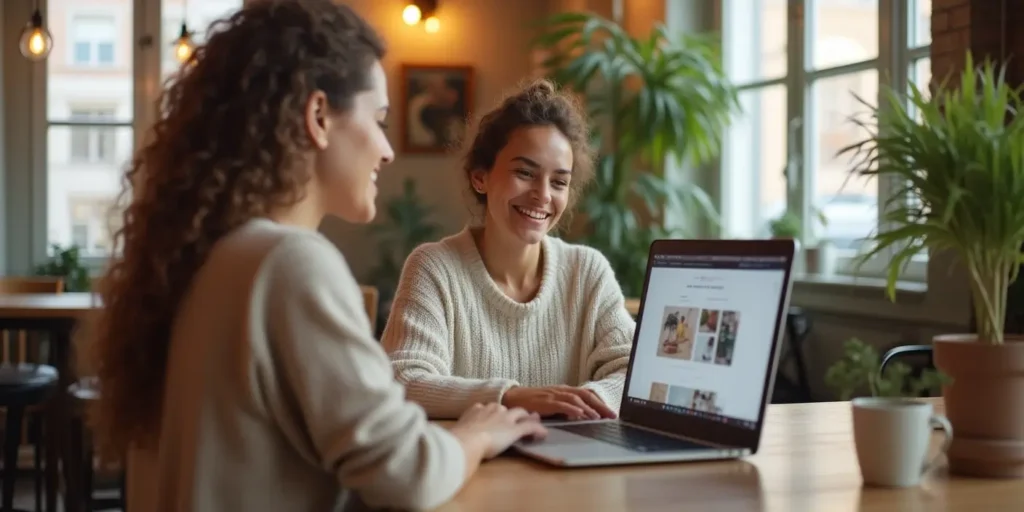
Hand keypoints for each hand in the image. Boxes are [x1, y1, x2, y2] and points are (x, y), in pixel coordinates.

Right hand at [450, 403, 547, 458]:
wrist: (466, 440)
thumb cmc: (457, 438)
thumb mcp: (456, 430)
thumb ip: (459, 430)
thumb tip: (453, 437)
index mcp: (476, 409)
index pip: (488, 407)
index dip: (494, 413)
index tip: (496, 417)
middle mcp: (492, 409)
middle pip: (506, 408)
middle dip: (514, 412)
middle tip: (520, 416)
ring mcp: (505, 418)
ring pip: (521, 414)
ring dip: (528, 417)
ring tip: (534, 420)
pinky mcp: (515, 429)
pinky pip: (530, 427)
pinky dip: (538, 430)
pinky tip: (543, 434)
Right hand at [502, 385, 616, 420]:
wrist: (513, 397)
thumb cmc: (533, 403)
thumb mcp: (553, 405)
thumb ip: (566, 409)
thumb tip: (581, 418)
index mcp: (565, 391)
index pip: (587, 394)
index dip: (600, 403)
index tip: (611, 413)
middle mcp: (562, 391)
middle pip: (585, 395)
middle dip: (600, 405)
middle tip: (612, 416)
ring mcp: (554, 395)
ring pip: (576, 399)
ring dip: (588, 408)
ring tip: (598, 417)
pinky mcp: (546, 402)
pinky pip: (562, 404)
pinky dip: (572, 409)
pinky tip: (580, 414)